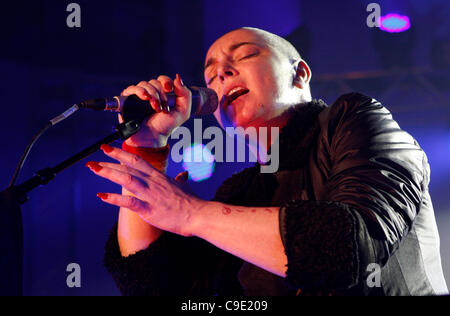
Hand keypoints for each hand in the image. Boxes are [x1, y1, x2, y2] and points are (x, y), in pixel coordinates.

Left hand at [87, 144, 202, 236]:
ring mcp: (151, 195)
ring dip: (108, 173)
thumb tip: (183, 176)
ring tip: (93, 169)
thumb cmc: (192, 202)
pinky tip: (101, 196)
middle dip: (108, 162)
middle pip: (128, 167)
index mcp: (158, 176)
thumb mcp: (185, 187)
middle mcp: (152, 182)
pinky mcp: (150, 209)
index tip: (107, 149)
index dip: (120, 153)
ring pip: (126, 179)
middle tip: (92, 159)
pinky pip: (129, 202)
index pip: (136, 160)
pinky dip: (114, 198)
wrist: (198, 215)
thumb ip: (181, 180)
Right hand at [120, 74, 190, 147]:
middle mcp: (150, 93)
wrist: (152, 137)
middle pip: (155, 82)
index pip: (163, 80)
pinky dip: (139, 91)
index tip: (170, 90)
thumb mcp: (182, 111)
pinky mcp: (128, 100)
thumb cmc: (166, 126)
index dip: (166, 82)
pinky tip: (145, 98)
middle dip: (161, 94)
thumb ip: (185, 94)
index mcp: (162, 94)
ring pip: (144, 84)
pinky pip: (131, 89)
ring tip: (155, 108)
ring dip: (152, 95)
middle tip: (163, 107)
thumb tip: (177, 77)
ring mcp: (138, 96)